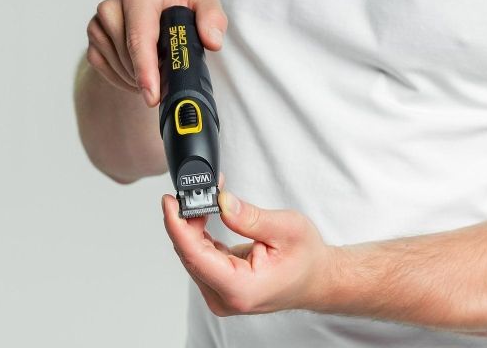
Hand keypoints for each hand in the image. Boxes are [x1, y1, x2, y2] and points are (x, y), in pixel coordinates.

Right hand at [86, 0, 226, 105]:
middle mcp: (113, 5)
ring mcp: (99, 22)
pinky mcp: (94, 39)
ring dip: (134, 78)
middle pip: (124, 55)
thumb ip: (213, 18)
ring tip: (154, 75)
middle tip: (164, 84)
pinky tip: (138, 75)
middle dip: (145, 76)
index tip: (152, 95)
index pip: (139, 38)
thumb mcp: (205, 5)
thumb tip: (212, 41)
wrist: (160, 6)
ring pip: (113, 63)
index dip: (146, 70)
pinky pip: (102, 67)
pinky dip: (121, 78)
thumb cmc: (179, 6)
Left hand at [162, 190, 341, 315]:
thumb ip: (249, 217)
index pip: (195, 255)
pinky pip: (200, 255)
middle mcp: (225, 296)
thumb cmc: (307, 259)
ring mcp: (220, 293)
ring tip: (205, 198)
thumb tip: (221, 202)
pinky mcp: (219, 283)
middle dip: (187, 218)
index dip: (177, 226)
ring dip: (193, 223)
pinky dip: (199, 232)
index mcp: (240, 288)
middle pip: (190, 253)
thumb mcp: (286, 229)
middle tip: (194, 189)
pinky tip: (206, 213)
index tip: (170, 202)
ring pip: (192, 253)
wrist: (317, 277)